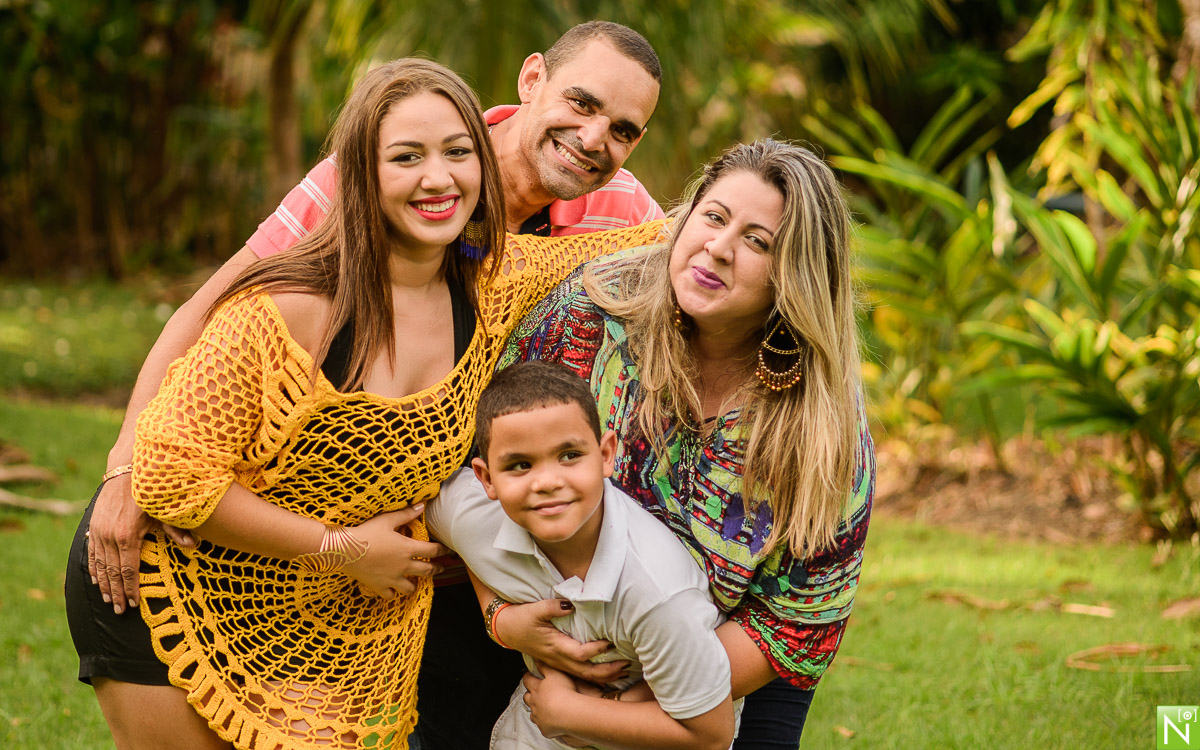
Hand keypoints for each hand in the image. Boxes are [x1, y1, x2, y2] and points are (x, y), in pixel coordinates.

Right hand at [87, 474, 193, 614]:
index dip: (131, 589)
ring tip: (109, 600)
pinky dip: (93, 568)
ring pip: (100, 565)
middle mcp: (110, 537)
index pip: (129, 570)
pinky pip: (91, 552)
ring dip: (104, 584)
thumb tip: (193, 546)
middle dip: (117, 593)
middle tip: (120, 610)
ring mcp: (99, 532)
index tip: (134, 604)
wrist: (126, 470)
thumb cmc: (150, 492)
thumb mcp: (164, 511)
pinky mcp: (94, 526)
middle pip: (113, 572)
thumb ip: (176, 531)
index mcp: (128, 536)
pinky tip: (95, 580)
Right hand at [342, 504, 447, 598]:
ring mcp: (392, 578)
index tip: (447, 550)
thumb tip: (423, 505)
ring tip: (416, 580)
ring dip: (415, 584)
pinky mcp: (379, 586)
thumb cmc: (367, 532)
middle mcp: (403, 566)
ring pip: (410, 587)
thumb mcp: (387, 519)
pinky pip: (390, 595)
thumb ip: (407, 514)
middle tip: (440, 568)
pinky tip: (393, 589)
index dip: (442, 550)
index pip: (432, 550)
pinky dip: (393, 593)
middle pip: (427, 571)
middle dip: (436, 569)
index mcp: (408, 549)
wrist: (345, 550)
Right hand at [494, 599, 628, 683]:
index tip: (611, 642)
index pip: (580, 653)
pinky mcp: (559, 664)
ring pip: (585, 676)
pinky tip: (608, 674)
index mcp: (555, 646)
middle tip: (626, 664)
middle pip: (587, 672)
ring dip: (605, 676)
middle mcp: (558, 659)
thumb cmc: (521, 619)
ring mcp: (559, 664)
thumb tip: (571, 604)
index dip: (597, 650)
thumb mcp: (535, 609)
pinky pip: (580, 674)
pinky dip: (596, 676)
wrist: (506, 629)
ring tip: (624, 672)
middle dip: (608, 671)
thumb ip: (553, 606)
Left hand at [522, 665, 580, 740]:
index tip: (528, 674)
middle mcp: (534, 703)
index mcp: (536, 689)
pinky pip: (542, 725)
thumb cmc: (563, 691)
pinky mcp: (544, 729)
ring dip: (536, 709)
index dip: (528, 676)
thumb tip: (536, 659)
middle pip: (527, 698)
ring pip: (533, 713)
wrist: (569, 713)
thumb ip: (545, 666)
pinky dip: (544, 722)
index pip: (528, 680)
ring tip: (541, 708)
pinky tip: (549, 721)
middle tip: (533, 692)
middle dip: (529, 694)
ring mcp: (538, 717)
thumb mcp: (555, 673)